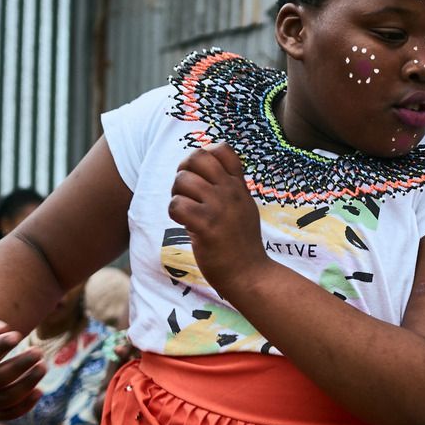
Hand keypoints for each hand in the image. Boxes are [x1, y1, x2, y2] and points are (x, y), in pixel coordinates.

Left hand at [167, 144, 265, 300]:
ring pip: (182, 180)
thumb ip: (227, 188)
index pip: (222, 149)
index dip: (203, 156)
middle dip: (183, 171)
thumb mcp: (242, 207)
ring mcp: (220, 207)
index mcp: (238, 185)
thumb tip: (200, 170)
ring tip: (186, 212)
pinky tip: (185, 224)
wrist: (249, 275)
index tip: (200, 177)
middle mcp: (230, 191)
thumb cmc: (240, 244)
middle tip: (185, 192)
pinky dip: (174, 213)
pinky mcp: (207, 226)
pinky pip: (177, 205)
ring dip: (176, 195)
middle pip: (197, 157)